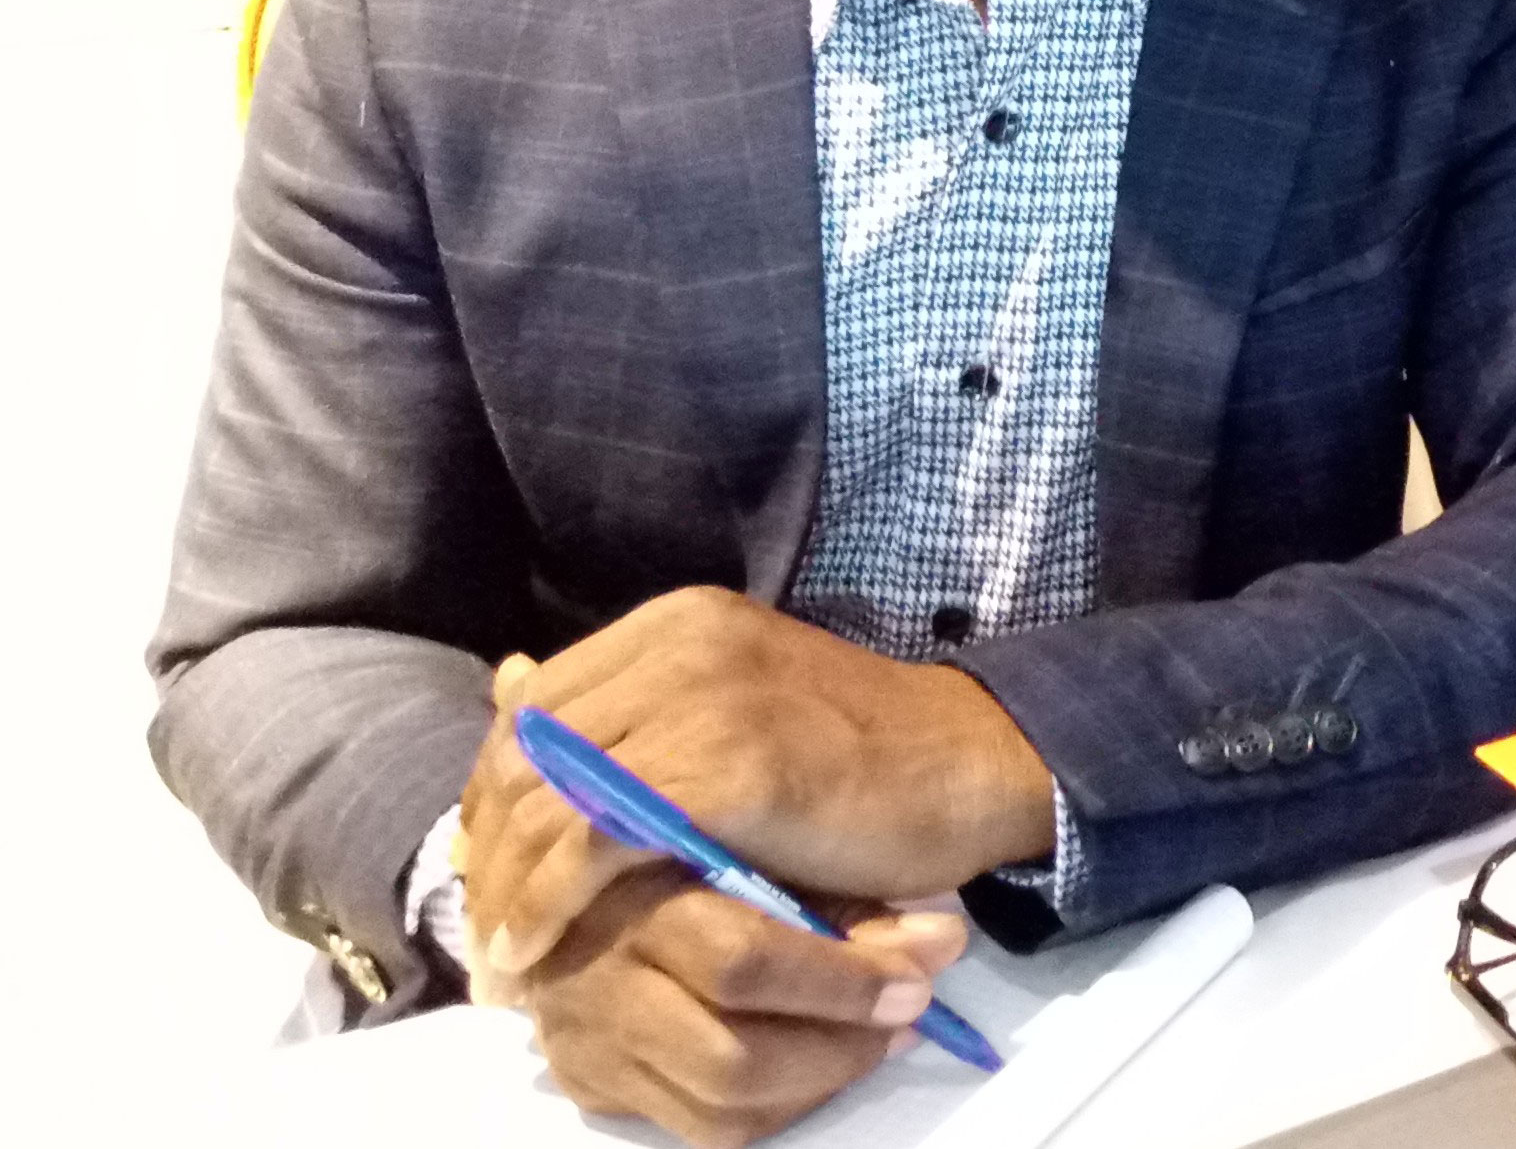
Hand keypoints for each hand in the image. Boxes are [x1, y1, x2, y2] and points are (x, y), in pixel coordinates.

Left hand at [458, 588, 1054, 986]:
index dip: (490, 794)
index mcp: (678, 621)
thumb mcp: (733, 710)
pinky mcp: (727, 768)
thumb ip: (632, 707)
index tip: (488, 872)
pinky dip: (547, 905)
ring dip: (505, 890)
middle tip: (483, 925)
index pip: (531, 707)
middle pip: (523, 752)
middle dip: (486, 850)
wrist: (970, 767)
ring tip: (503, 954)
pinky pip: (593, 842)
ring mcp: (705, 698)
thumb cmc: (860, 757)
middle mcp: (680, 641)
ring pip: (543, 799)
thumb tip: (505, 686)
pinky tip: (538, 950)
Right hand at [513, 863, 965, 1148]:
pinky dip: (775, 1106)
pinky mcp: (590, 1085)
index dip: (841, 982)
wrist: (566, 879)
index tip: (916, 981)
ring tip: (877, 1040)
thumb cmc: (692, 846)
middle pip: (730, 1059)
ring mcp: (587, 1045)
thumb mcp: (760, 843)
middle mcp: (598, 981)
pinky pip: (699, 1127)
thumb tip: (944, 941)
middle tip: (908, 1018)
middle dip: (838, 1048)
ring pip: (718, 1106)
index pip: (742, 963)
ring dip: (817, 1083)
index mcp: (638, 895)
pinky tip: (819, 1065)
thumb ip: (846, 897)